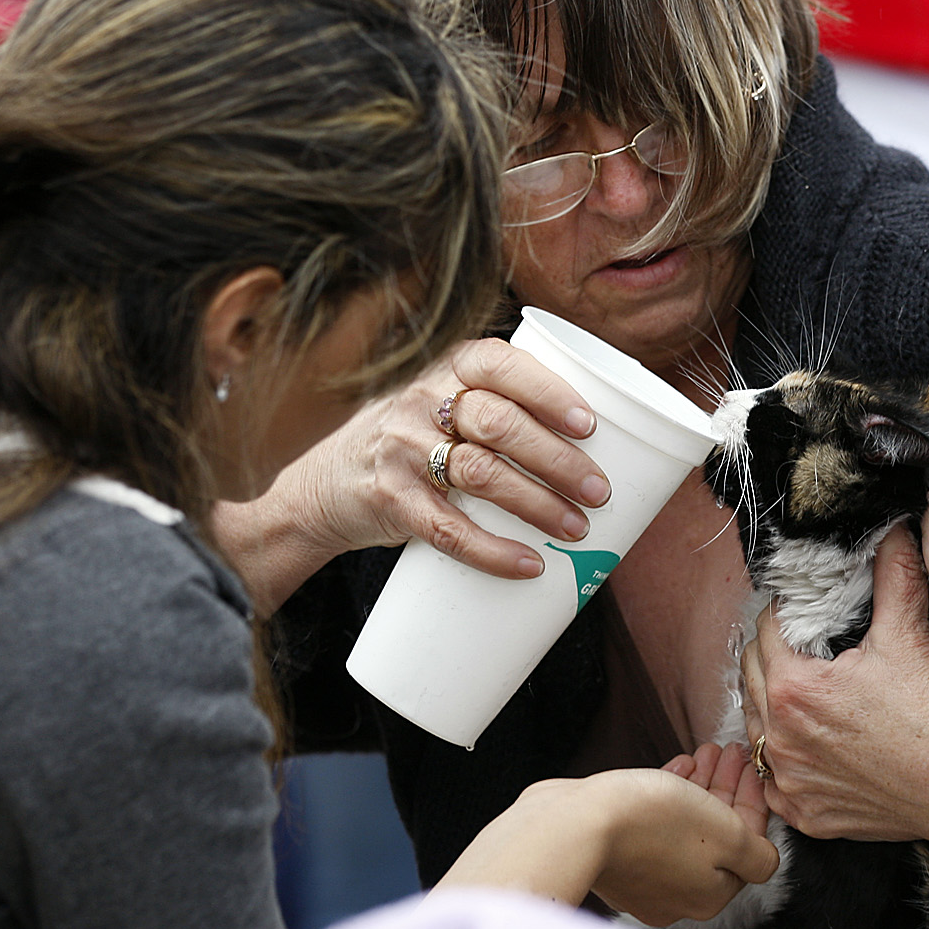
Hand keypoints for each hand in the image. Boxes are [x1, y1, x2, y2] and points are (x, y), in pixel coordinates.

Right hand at [214, 338, 611, 607]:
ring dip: (537, 504)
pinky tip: (528, 564)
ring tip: (577, 528)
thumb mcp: (443, 404)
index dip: (548, 391)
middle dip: (558, 460)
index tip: (590, 425)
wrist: (325, 485)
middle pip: (500, 423)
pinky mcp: (390, 500)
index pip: (500, 363)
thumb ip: (501, 406)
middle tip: (600, 491)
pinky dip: (492, 550)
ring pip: (480, 474)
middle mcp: (420, 400)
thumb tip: (604, 443)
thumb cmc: (414, 441)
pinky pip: (447, 528)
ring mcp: (402, 449)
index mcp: (446, 368)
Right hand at [433, 763, 778, 927]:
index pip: (748, 847)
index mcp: (710, 894)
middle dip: (727, 789)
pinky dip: (668, 795)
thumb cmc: (652, 825)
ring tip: (705, 753)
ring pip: (685, 827)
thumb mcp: (726, 835)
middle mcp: (678, 895)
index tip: (753, 766)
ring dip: (700, 787)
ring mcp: (643, 879)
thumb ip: (757, 853)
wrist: (574, 825)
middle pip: (717, 836)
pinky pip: (653, 825)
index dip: (753, 801)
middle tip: (730, 753)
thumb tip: (766, 860)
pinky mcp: (615, 859)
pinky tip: (677, 767)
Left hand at [739, 526, 928, 851]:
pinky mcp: (806, 816)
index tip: (800, 610)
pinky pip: (773, 782)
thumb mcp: (908, 636)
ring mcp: (790, 783)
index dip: (783, 614)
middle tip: (800, 646)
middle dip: (770, 655)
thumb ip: (892, 574)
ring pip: (757, 729)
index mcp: (794, 689)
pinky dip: (784, 761)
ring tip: (801, 691)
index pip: (765, 633)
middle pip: (750, 678)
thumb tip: (892, 529)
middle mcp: (780, 739)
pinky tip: (807, 746)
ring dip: (770, 706)